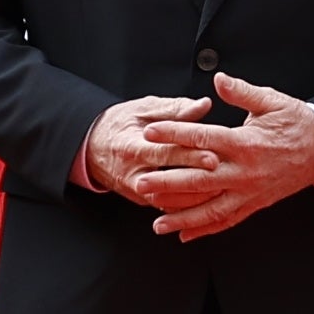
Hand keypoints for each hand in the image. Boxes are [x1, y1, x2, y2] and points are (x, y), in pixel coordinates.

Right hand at [81, 94, 209, 199]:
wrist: (92, 146)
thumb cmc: (120, 124)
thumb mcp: (143, 109)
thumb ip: (175, 108)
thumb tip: (204, 105)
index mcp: (132, 146)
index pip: (164, 153)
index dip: (189, 156)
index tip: (213, 157)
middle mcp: (132, 171)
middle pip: (168, 180)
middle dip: (196, 181)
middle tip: (221, 180)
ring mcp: (136, 188)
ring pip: (167, 200)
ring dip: (193, 199)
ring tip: (220, 192)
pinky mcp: (141, 199)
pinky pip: (165, 207)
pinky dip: (185, 208)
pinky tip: (207, 203)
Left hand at [128, 73, 313, 239]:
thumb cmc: (297, 123)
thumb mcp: (272, 101)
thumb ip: (242, 92)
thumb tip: (218, 80)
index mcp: (246, 143)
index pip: (202, 138)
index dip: (174, 134)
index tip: (150, 133)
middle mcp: (245, 171)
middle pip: (199, 180)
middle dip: (167, 183)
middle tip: (140, 183)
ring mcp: (249, 191)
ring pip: (211, 208)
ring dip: (182, 217)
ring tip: (157, 222)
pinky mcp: (255, 204)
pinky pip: (227, 220)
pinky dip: (204, 229)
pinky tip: (184, 235)